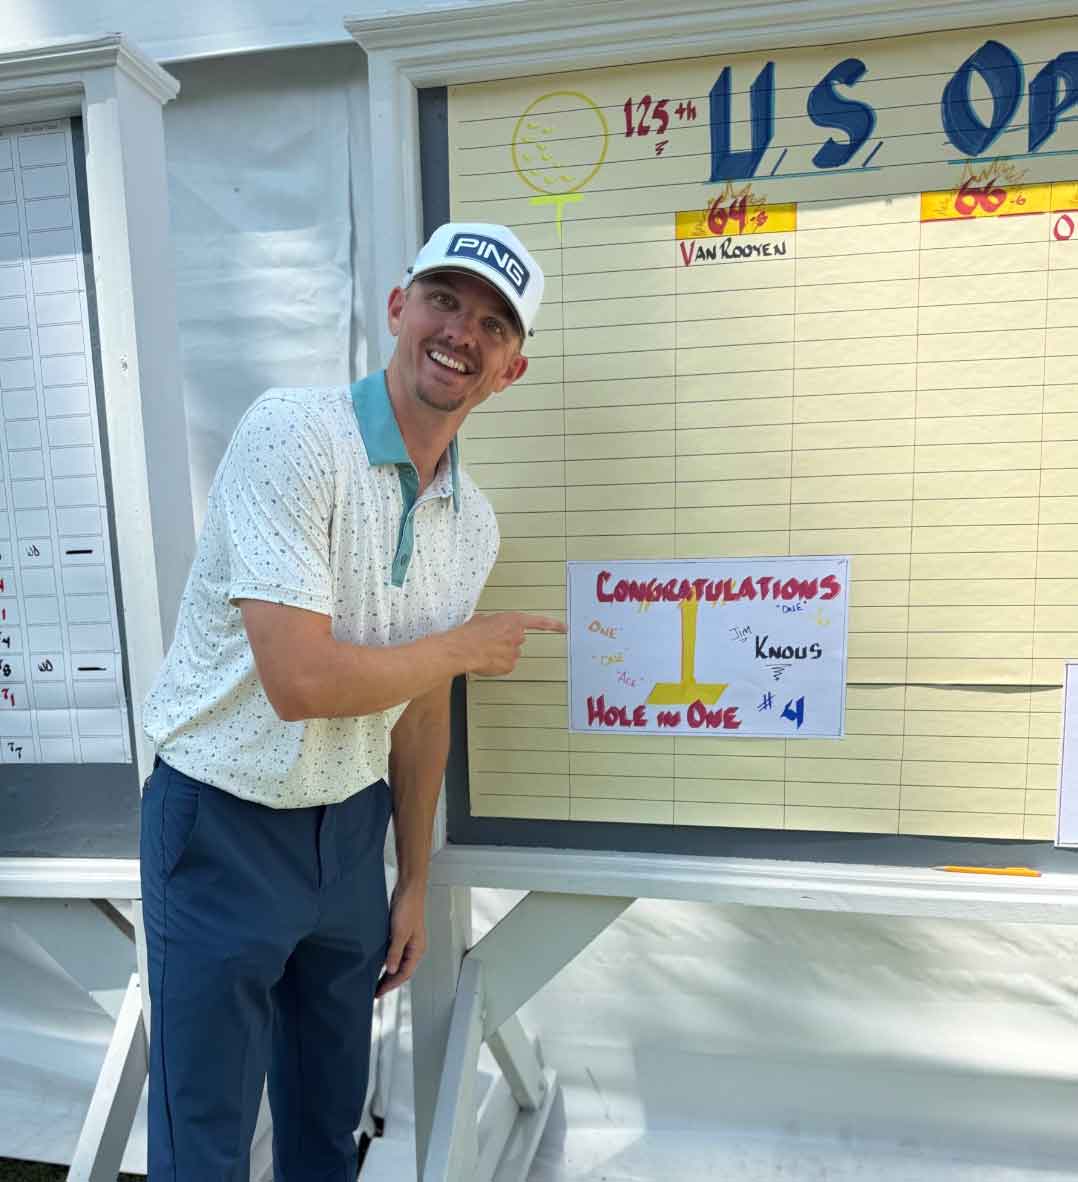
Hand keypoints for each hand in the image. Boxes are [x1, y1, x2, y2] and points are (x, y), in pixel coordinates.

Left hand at [377, 881, 426, 997]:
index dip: (391, 984)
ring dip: (388, 971)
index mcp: (417, 949)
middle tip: (376, 991)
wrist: (408, 888)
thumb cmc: (408, 907)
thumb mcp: (399, 932)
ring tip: (376, 980)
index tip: (379, 992)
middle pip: (402, 970)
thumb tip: (390, 970)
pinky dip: (387, 959)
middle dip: (390, 981)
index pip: (404, 973)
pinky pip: (394, 952)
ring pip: (398, 962)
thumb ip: (395, 953)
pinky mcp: (400, 933)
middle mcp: (414, 947)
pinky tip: (378, 962)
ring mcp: (407, 940)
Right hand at [457, 611, 565, 675]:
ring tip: (484, 650)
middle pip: (517, 640)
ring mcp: (514, 653)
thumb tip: (493, 627)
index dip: (554, 625)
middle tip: (490, 641)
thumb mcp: (484, 619)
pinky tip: (486, 660)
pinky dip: (497, 664)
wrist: (462, 648)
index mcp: (513, 621)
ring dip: (501, 653)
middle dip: (507, 641)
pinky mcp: (509, 666)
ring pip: (511, 654)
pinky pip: (505, 665)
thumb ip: (496, 623)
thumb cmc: (470, 633)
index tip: (564, 628)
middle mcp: (517, 636)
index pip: (540, 622)